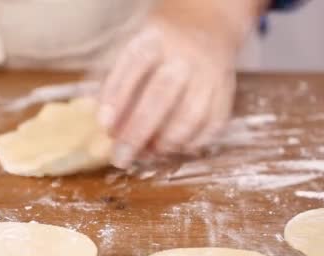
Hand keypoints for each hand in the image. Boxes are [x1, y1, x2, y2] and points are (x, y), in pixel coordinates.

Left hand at [98, 0, 264, 168]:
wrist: (204, 30)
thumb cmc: (154, 52)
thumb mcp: (128, 53)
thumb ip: (110, 85)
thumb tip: (98, 125)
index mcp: (155, 39)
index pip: (134, 64)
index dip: (117, 96)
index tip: (104, 125)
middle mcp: (184, 56)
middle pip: (162, 94)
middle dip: (138, 131)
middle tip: (120, 157)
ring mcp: (209, 76)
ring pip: (191, 115)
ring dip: (166, 142)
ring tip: (147, 153)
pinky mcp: (225, 95)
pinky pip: (211, 126)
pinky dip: (190, 144)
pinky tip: (170, 148)